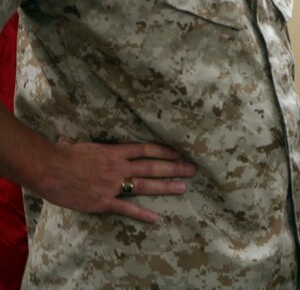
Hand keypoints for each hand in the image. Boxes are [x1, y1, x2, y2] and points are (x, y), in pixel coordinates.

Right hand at [35, 140, 195, 223]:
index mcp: (114, 152)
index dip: (164, 151)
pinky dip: (142, 213)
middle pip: (152, 166)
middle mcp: (118, 167)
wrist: (48, 168)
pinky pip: (126, 208)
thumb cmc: (61, 155)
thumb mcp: (81, 145)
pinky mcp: (102, 201)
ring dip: (166, 186)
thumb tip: (70, 140)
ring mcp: (112, 185)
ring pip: (145, 185)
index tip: (179, 153)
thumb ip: (87, 146)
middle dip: (174, 168)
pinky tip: (156, 217)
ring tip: (183, 187)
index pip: (146, 149)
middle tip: (192, 169)